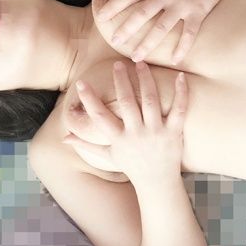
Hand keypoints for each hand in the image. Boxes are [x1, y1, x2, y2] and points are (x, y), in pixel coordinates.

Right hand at [62, 61, 188, 185]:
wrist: (158, 182)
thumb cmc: (132, 167)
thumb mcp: (108, 156)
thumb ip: (86, 144)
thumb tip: (64, 137)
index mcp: (118, 139)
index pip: (99, 117)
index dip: (89, 99)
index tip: (81, 82)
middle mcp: (136, 134)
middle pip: (127, 103)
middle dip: (121, 82)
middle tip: (117, 64)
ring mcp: (156, 132)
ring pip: (151, 101)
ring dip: (146, 80)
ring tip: (141, 63)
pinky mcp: (174, 132)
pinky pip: (179, 109)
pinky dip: (181, 92)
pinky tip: (180, 76)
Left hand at [95, 0, 233, 63]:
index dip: (113, 5)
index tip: (100, 17)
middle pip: (142, 13)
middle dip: (127, 28)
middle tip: (115, 41)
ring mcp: (182, 4)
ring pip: (161, 28)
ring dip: (148, 44)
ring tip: (137, 57)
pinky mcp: (198, 12)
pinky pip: (189, 33)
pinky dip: (182, 48)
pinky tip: (174, 60)